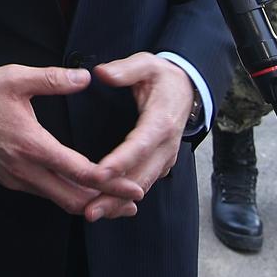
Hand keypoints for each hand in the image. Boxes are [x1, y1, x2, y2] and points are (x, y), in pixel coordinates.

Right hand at [0, 64, 142, 220]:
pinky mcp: (9, 180)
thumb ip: (52, 78)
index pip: (78, 171)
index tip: (133, 184)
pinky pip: (44, 194)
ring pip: (58, 200)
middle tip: (133, 200)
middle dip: (106, 202)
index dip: (110, 181)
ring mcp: (16, 179)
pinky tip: (80, 189)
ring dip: (87, 201)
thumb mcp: (15, 78)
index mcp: (31, 144)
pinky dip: (67, 196)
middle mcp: (25, 169)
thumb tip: (85, 78)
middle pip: (73, 198)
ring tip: (114, 199)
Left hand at [89, 54, 193, 199]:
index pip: (140, 145)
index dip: (121, 161)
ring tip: (92, 213)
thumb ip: (125, 69)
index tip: (100, 173)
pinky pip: (142, 183)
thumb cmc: (162, 77)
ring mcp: (165, 158)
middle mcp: (166, 145)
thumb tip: (101, 73)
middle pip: (140, 175)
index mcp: (161, 121)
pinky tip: (104, 208)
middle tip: (90, 209)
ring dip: (117, 202)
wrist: (187, 89)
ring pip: (141, 185)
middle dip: (115, 194)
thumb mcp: (146, 63)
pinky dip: (124, 198)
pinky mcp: (159, 164)